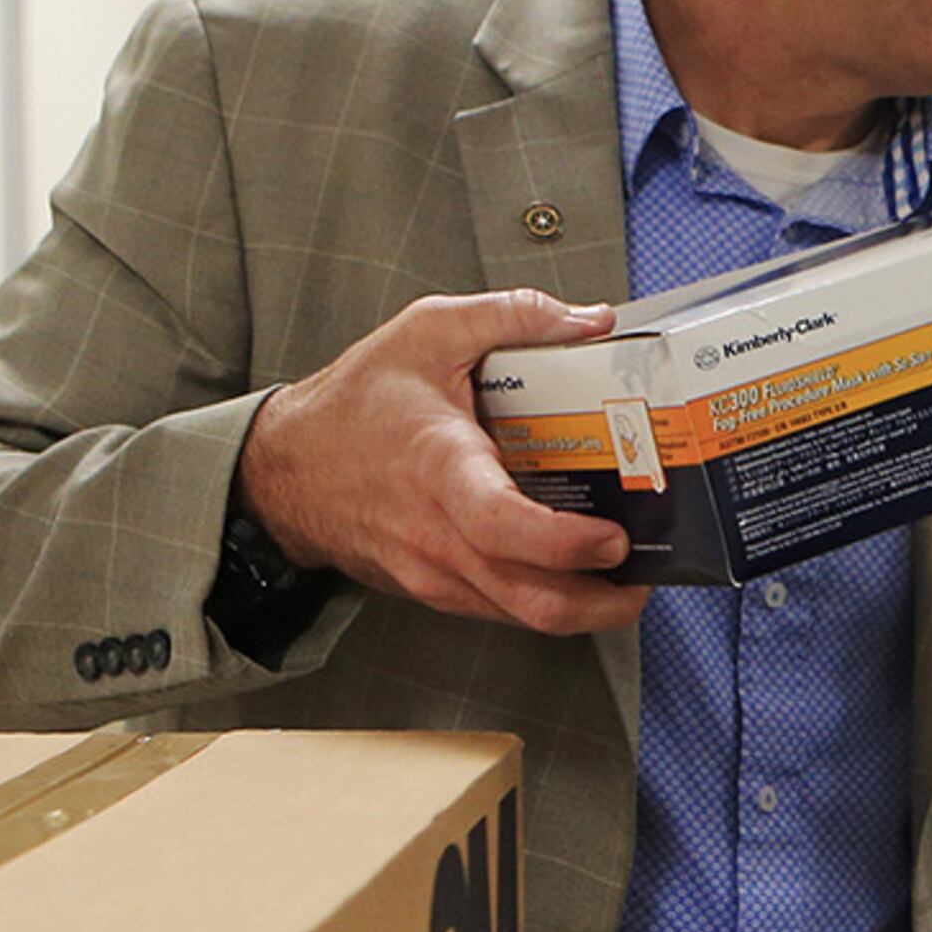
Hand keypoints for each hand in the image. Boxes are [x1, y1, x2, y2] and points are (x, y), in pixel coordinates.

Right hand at [237, 289, 647, 635]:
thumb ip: (513, 316)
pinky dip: (549, 598)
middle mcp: (439, 537)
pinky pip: (503, 608)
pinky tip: (579, 569)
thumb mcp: (428, 331)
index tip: (612, 538)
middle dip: (603, 602)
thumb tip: (593, 320)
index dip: (565, 543)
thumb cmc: (355, 403)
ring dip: (585, 606)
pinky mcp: (437, 589)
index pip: (503, 528)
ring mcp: (437, 573)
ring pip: (523, 616)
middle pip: (532, 601)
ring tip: (629, 573)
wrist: (284, 470)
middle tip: (647, 574)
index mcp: (440, 471)